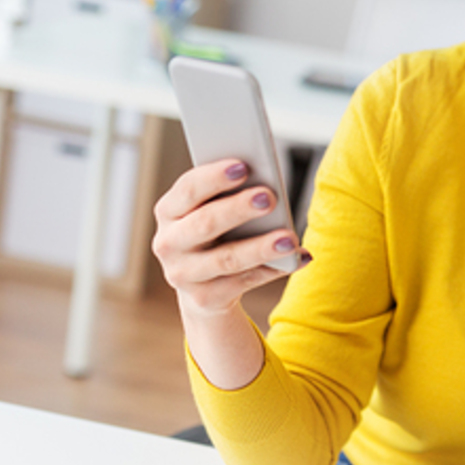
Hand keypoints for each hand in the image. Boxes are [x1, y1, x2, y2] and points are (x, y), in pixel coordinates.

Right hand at [152, 159, 306, 320]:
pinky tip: (296, 259)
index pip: (188, 189)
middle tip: (269, 196)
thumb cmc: (214, 234)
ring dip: (260, 247)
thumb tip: (268, 187)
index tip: (243, 166)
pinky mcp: (204, 298)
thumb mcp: (213, 212)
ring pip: (227, 258)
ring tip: (289, 238)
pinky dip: (272, 270)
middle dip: (238, 209)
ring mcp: (183, 274)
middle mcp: (168, 243)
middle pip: (205, 223)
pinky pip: (243, 282)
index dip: (214, 177)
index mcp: (168, 211)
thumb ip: (229, 195)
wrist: (203, 287)